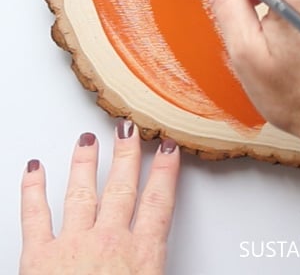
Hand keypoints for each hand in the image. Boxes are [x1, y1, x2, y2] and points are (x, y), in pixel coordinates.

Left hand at [20, 122, 179, 274]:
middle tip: (129, 127)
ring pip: (82, 192)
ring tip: (87, 138)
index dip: (165, 170)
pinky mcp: (38, 258)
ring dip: (85, 162)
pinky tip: (34, 169)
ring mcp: (72, 245)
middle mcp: (109, 242)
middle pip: (122, 188)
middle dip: (127, 154)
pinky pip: (35, 217)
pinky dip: (33, 190)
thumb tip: (176, 269)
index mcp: (141, 255)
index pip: (159, 202)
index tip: (168, 147)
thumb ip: (159, 270)